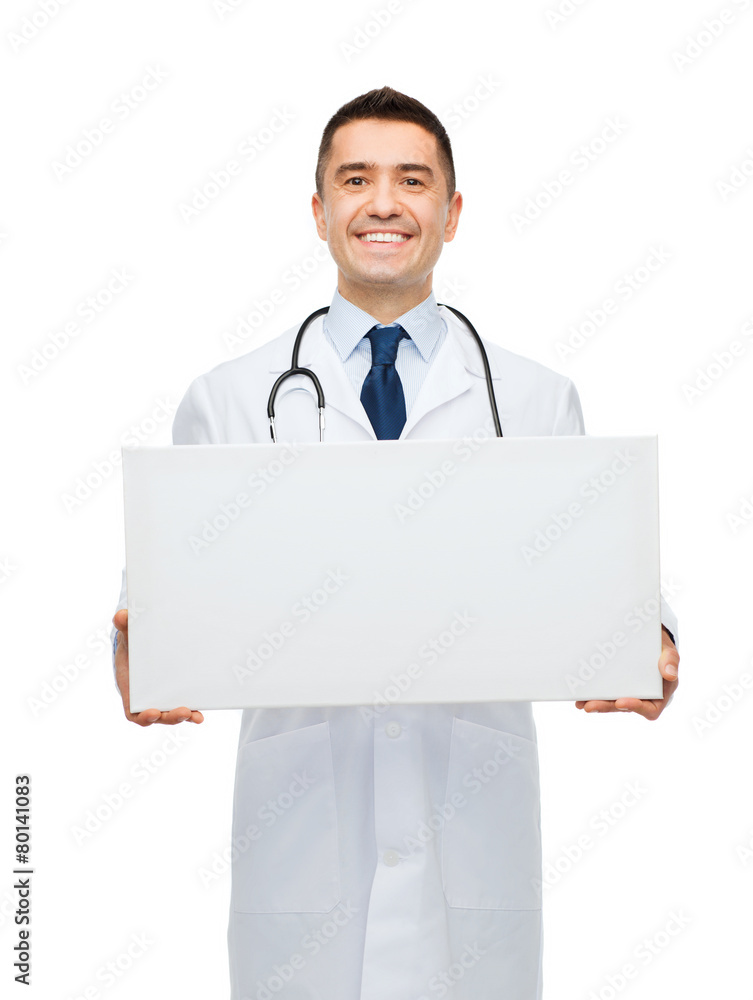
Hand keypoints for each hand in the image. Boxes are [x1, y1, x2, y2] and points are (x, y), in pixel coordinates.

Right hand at [112, 609, 203, 725]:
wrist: (143, 644)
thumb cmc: (132, 642)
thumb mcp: (128, 634)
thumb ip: (124, 626)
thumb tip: (121, 616)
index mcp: (131, 690)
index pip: (134, 712)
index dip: (143, 716)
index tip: (153, 712)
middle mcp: (147, 699)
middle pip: (158, 716)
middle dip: (170, 717)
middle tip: (184, 711)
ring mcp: (162, 698)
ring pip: (171, 714)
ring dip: (184, 717)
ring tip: (196, 716)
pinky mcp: (175, 694)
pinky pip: (183, 706)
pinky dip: (192, 712)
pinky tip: (201, 714)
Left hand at [575, 626, 678, 720]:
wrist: (650, 641)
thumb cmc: (661, 650)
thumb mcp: (669, 652)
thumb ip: (671, 661)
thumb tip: (670, 674)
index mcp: (659, 696)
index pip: (649, 709)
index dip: (635, 707)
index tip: (621, 702)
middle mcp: (642, 698)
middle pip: (624, 707)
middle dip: (606, 707)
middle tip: (589, 706)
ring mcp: (627, 693)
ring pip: (611, 703)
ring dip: (595, 703)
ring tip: (580, 702)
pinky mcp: (615, 687)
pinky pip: (604, 693)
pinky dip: (592, 694)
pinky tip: (579, 694)